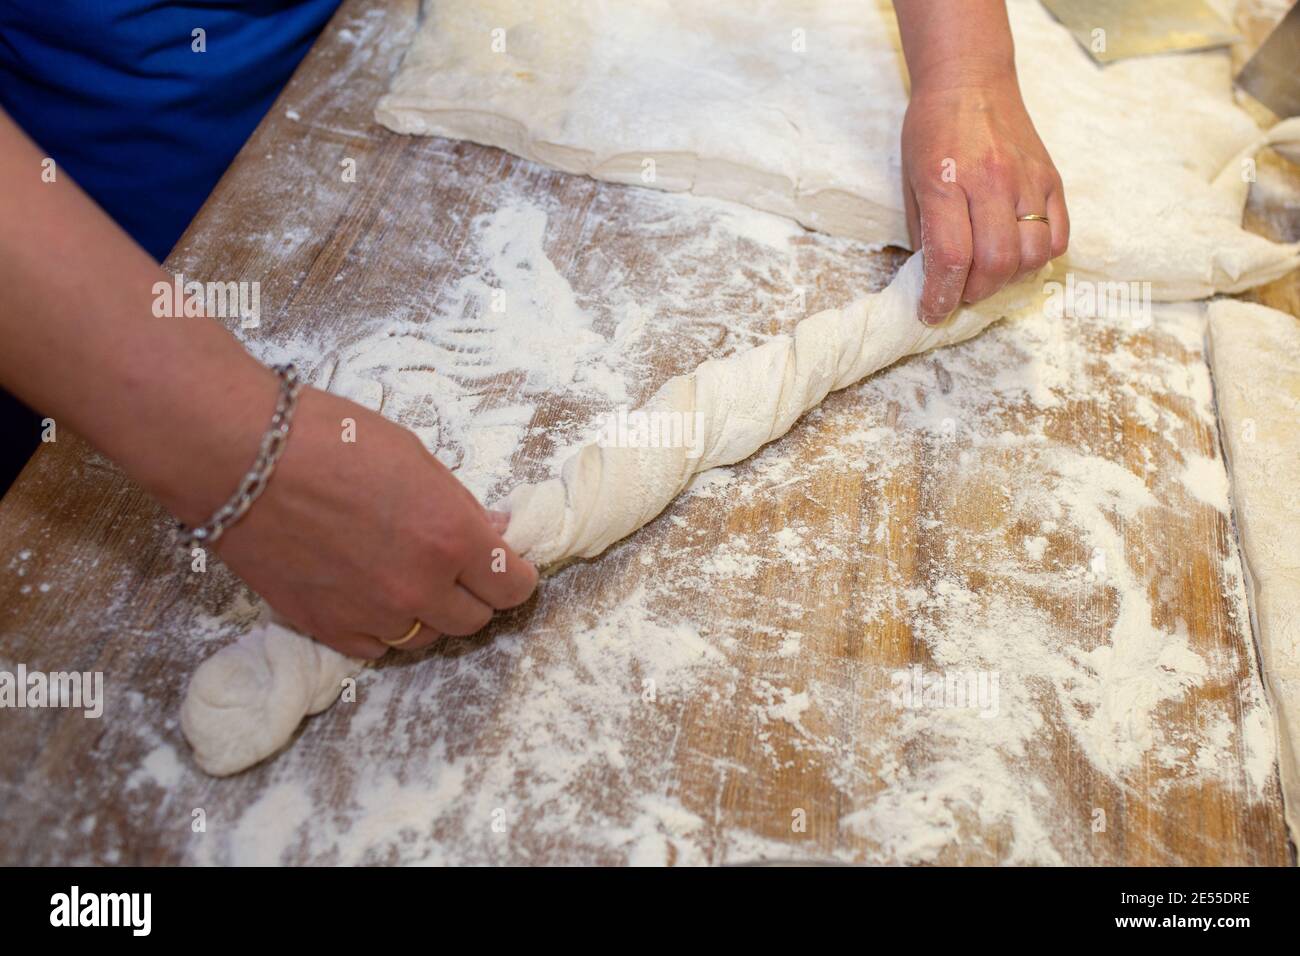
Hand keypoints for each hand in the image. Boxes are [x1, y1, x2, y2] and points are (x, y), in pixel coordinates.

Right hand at [203, 385, 537, 658]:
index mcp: (452, 537)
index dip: (515, 576)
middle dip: (476, 595)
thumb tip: (491, 532)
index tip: (509, 566)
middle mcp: (420, 586)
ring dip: (429, 613)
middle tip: (460, 571)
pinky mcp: (328, 629)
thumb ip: (458, 505)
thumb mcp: (415, 457)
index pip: (512, 585)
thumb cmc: (328, 438)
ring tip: (409, 578)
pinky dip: (383, 627)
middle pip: (475, 619)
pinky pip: (377, 647)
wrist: (240, 457)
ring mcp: (373, 614)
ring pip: (426, 637)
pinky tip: (371, 595)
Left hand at [900, 76, 1068, 324]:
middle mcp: (992, 181)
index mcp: (946, 181)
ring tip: (989, 273)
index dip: (942, 296)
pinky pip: (1059, 236)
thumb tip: (935, 281)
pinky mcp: (1053, 178)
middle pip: (996, 262)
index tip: (932, 312)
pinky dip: (1040, 257)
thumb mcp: (911, 181)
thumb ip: (925, 232)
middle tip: (961, 293)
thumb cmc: (932, 131)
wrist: (971, 80)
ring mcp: (1028, 179)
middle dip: (976, 292)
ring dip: (1009, 278)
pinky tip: (1018, 254)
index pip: (952, 257)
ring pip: (1032, 254)